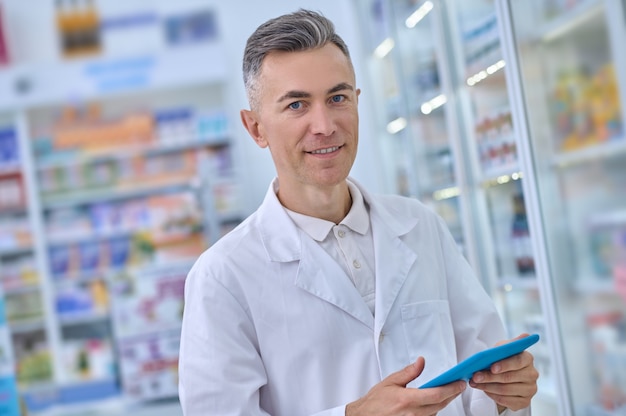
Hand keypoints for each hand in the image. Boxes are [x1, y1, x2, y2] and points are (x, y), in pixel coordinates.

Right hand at [346, 357, 466, 415]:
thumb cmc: (375, 402)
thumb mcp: (390, 382)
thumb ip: (409, 372)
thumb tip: (421, 362)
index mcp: (407, 400)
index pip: (436, 395)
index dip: (451, 389)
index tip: (459, 383)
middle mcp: (412, 414)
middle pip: (440, 405)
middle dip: (451, 395)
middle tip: (458, 386)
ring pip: (435, 413)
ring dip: (442, 403)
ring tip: (446, 393)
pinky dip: (432, 411)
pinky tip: (432, 404)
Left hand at [469, 333, 538, 411]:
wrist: (504, 375)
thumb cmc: (502, 359)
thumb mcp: (502, 349)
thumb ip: (509, 344)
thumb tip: (526, 335)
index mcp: (528, 359)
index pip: (518, 361)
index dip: (505, 365)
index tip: (492, 367)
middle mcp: (532, 374)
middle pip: (509, 377)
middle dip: (489, 377)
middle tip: (475, 377)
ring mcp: (530, 389)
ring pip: (505, 390)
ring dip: (487, 387)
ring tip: (474, 383)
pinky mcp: (524, 402)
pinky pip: (506, 401)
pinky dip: (492, 395)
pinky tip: (484, 390)